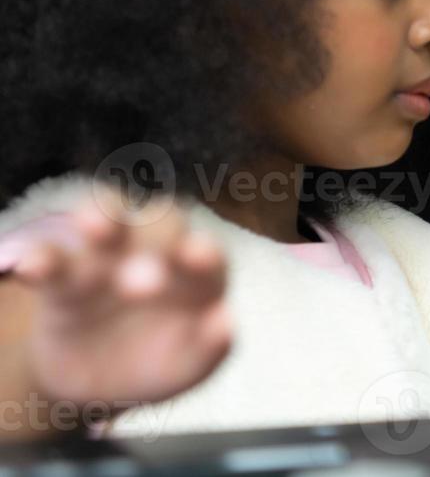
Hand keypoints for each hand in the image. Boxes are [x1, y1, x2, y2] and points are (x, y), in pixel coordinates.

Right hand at [10, 186, 230, 409]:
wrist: (96, 384)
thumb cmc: (156, 363)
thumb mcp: (185, 366)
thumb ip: (209, 348)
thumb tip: (225, 324)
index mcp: (196, 275)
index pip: (208, 252)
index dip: (205, 251)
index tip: (197, 256)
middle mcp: (156, 253)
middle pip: (163, 223)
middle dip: (156, 241)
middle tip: (142, 282)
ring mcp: (108, 259)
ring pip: (110, 218)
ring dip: (103, 215)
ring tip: (94, 228)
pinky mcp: (62, 278)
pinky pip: (51, 258)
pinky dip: (42, 256)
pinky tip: (33, 266)